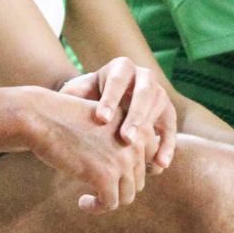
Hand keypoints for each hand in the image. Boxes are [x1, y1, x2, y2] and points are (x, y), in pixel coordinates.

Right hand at [22, 88, 152, 210]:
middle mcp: (137, 143)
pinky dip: (97, 208)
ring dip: (108, 201)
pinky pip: (110, 204)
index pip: (150, 161)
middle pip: (138, 180)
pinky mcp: (105, 176)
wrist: (41, 116)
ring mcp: (122, 160)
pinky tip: (82, 203)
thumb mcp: (104, 124)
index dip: (131, 173)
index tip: (111, 178)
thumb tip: (134, 176)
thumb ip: (122, 143)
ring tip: (89, 199)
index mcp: (139, 127)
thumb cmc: (67, 120)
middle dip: (117, 188)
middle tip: (96, 189)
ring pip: (127, 195)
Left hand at [61, 58, 176, 172]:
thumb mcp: (77, 93)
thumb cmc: (86, 98)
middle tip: (126, 139)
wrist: (104, 103)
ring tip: (143, 157)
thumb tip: (62, 102)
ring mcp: (159, 94)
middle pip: (144, 94)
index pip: (117, 80)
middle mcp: (144, 77)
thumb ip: (72, 95)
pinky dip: (167, 146)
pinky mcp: (167, 113)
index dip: (110, 99)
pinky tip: (160, 165)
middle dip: (135, 117)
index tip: (101, 119)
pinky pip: (171, 129)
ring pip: (160, 110)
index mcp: (121, 67)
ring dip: (153, 132)